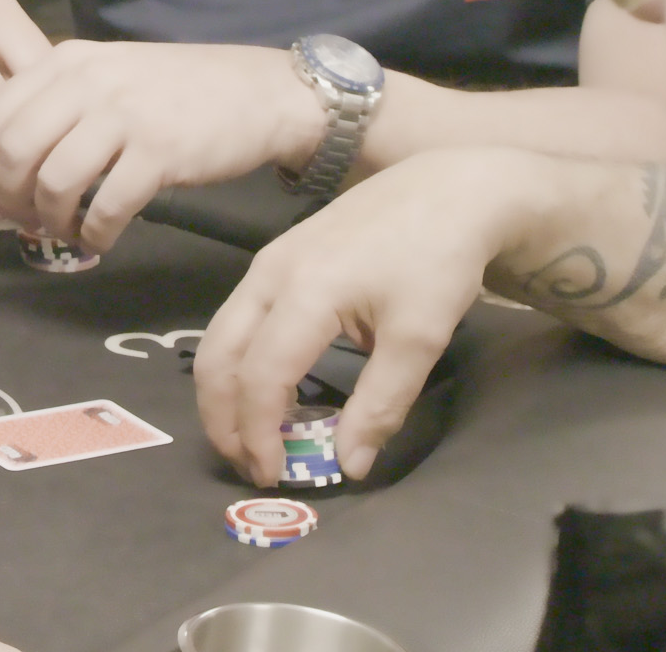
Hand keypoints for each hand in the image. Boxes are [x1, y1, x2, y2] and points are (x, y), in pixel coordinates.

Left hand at [0, 41, 321, 248]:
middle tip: (17, 223)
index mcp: (67, 60)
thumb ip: (58, 102)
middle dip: (6, 198)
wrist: (260, 92)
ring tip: (63, 231)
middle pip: (13, 150)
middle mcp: (88, 82)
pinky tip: (100, 239)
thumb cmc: (179, 91)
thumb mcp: (109, 75)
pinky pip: (105, 206)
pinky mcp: (159, 152)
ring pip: (53, 181)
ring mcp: (124, 115)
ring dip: (49, 220)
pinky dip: (93, 234)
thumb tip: (3, 159)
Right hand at [194, 150, 533, 485]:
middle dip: (222, 418)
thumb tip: (349, 466)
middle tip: (248, 465)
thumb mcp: (420, 338)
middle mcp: (270, 274)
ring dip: (224, 392)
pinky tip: (266, 390)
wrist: (447, 190)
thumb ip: (380, 405)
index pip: (261, 377)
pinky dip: (237, 363)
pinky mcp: (275, 258)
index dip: (259, 433)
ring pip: (219, 336)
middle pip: (218, 356)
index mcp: (305, 292)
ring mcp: (267, 261)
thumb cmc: (437, 260)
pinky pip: (235, 318)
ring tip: (250, 436)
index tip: (274, 475)